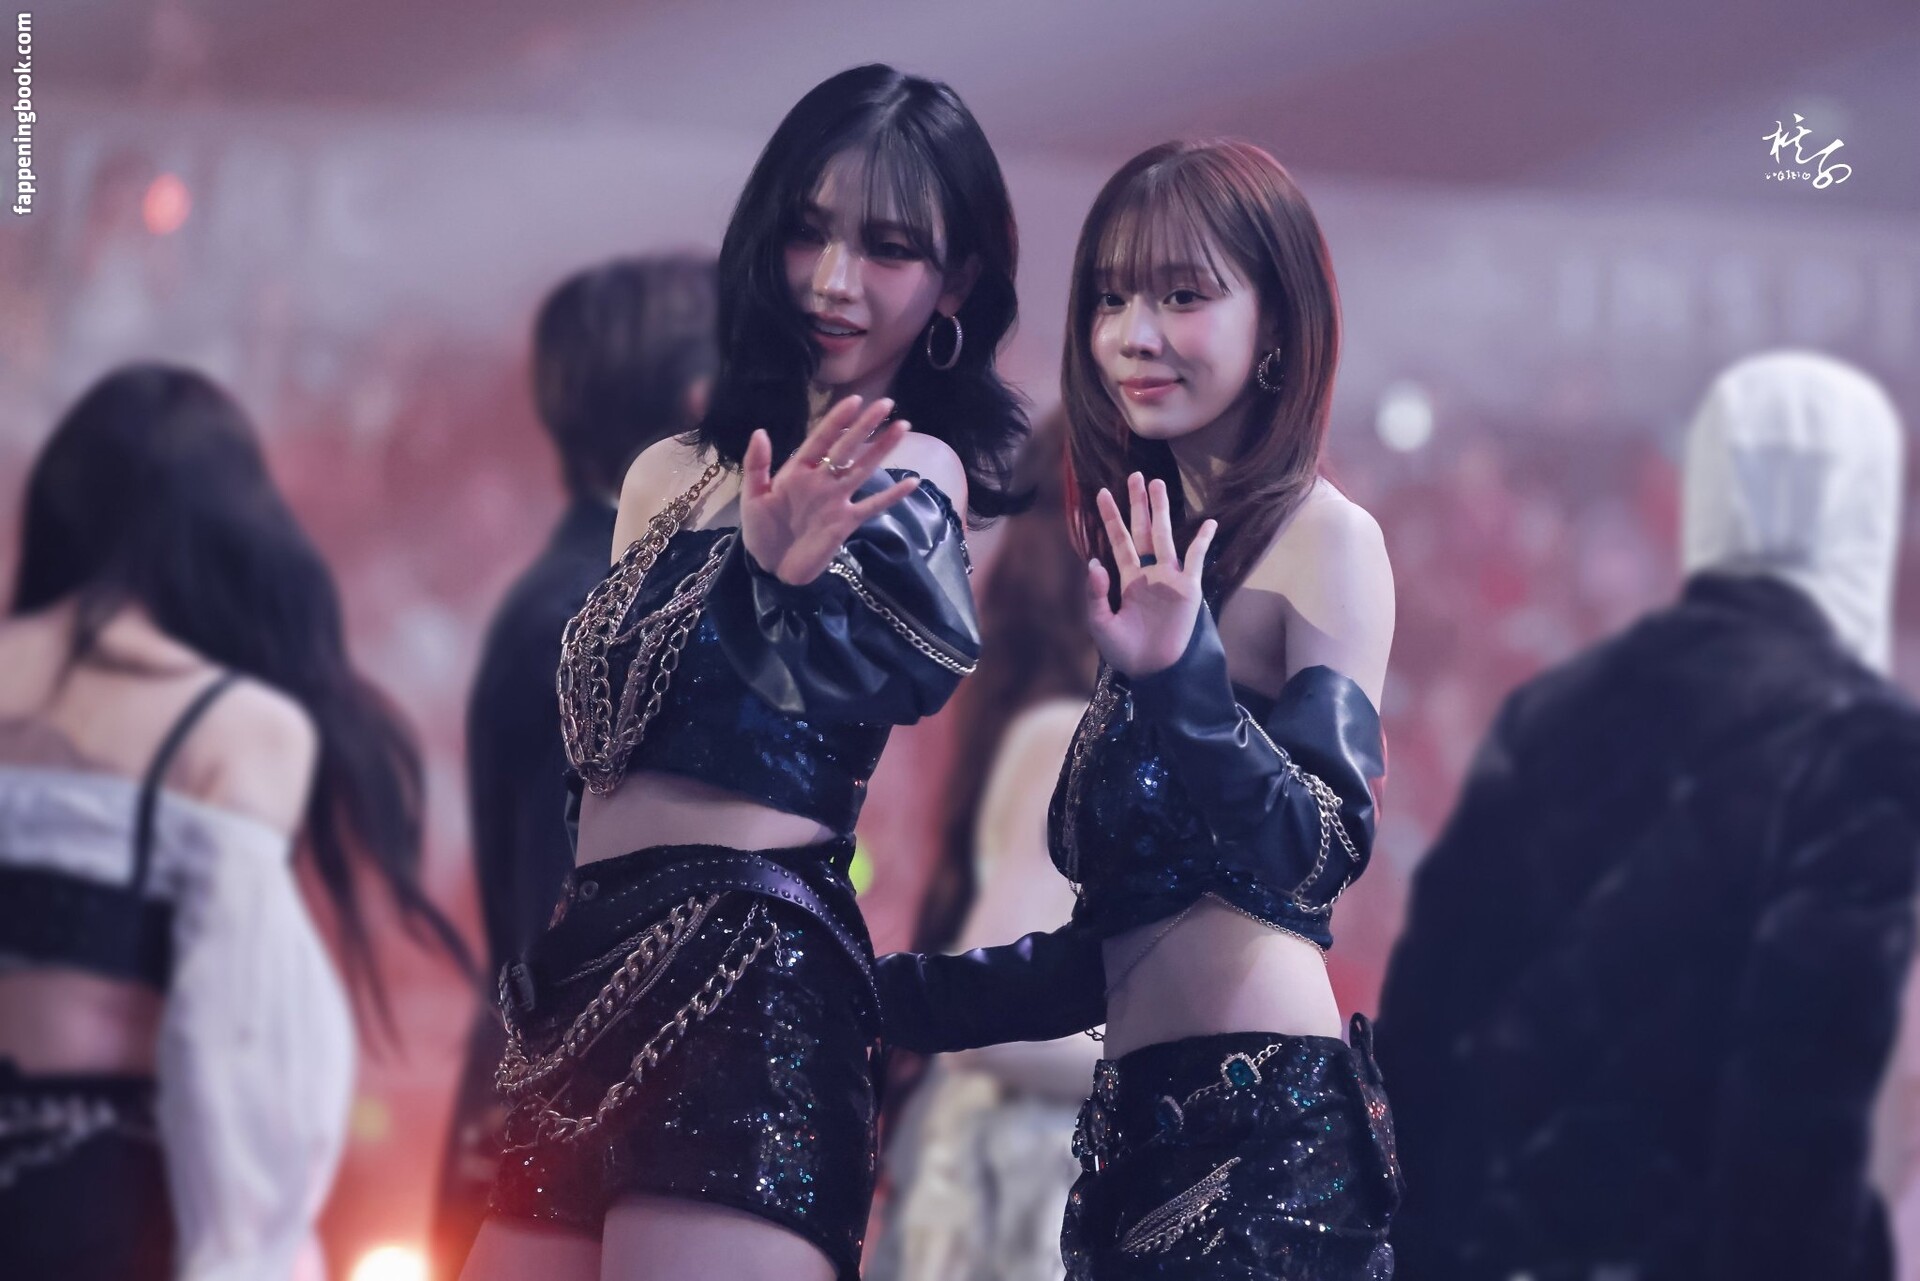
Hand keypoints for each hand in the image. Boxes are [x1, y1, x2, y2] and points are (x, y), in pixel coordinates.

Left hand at [740, 395, 919, 584]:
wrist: (772, 567)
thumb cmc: (760, 531)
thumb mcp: (752, 497)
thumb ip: (757, 465)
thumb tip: (760, 432)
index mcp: (798, 471)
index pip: (821, 439)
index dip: (837, 420)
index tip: (854, 401)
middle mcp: (822, 480)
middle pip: (848, 448)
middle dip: (867, 426)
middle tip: (887, 403)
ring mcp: (837, 500)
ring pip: (864, 469)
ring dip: (883, 449)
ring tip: (903, 427)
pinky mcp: (847, 522)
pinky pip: (873, 505)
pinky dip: (892, 495)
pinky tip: (912, 482)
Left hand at [1086, 473, 1217, 676]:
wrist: (1151, 670)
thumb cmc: (1124, 650)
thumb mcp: (1101, 623)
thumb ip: (1096, 594)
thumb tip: (1094, 563)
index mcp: (1126, 578)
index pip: (1117, 540)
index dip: (1110, 517)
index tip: (1101, 493)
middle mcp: (1148, 572)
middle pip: (1142, 529)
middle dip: (1139, 503)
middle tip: (1136, 475)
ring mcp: (1169, 578)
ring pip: (1165, 536)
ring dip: (1162, 511)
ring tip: (1158, 483)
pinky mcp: (1188, 589)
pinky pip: (1196, 559)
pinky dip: (1202, 541)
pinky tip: (1208, 523)